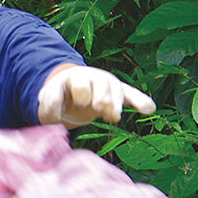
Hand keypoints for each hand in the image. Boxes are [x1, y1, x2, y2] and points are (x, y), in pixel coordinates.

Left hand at [37, 65, 156, 127]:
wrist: (73, 88)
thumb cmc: (60, 97)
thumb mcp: (49, 101)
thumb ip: (49, 109)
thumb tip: (53, 119)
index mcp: (70, 78)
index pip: (73, 86)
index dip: (66, 101)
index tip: (58, 118)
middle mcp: (90, 77)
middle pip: (99, 83)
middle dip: (98, 95)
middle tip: (96, 107)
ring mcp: (105, 83)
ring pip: (115, 89)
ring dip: (114, 104)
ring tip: (113, 118)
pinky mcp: (118, 92)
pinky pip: (132, 95)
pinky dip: (140, 101)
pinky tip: (149, 109)